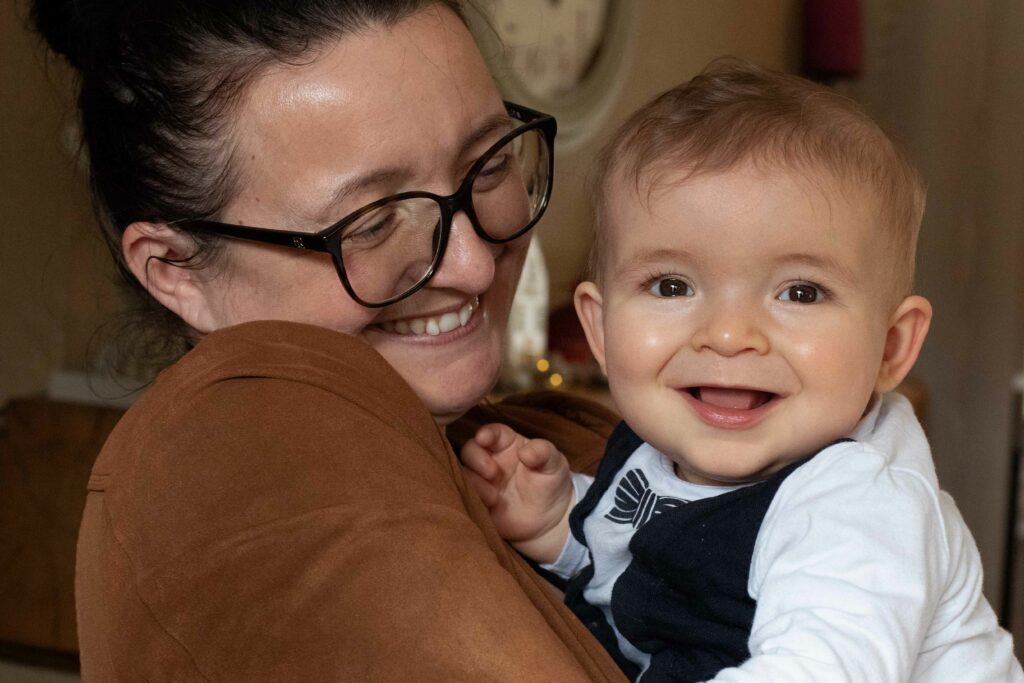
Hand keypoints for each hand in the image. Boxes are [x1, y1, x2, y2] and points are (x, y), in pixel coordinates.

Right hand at [461, 423, 573, 562]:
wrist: (549, 519)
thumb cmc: (550, 482)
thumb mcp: (554, 464)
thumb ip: (543, 452)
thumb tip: (526, 452)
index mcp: (506, 444)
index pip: (492, 433)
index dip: (486, 433)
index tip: (483, 438)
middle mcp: (490, 459)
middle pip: (470, 450)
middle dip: (476, 458)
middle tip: (492, 472)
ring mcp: (482, 480)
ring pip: (464, 473)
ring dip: (474, 482)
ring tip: (494, 496)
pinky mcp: (478, 500)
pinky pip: (465, 496)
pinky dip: (472, 498)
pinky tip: (490, 504)